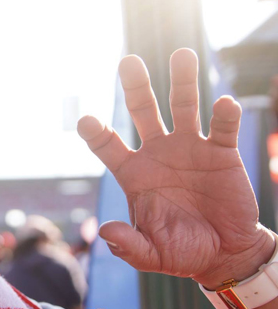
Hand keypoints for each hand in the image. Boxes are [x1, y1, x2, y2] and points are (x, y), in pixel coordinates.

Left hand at [77, 49, 274, 288]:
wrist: (223, 254)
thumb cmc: (181, 251)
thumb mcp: (151, 254)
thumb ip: (129, 245)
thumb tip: (106, 232)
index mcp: (134, 173)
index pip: (108, 145)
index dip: (96, 132)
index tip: (85, 120)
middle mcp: (158, 153)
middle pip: (143, 112)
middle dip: (136, 87)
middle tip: (128, 62)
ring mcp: (190, 148)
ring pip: (184, 106)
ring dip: (182, 81)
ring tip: (181, 54)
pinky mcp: (222, 153)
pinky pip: (222, 129)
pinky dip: (224, 115)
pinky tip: (223, 105)